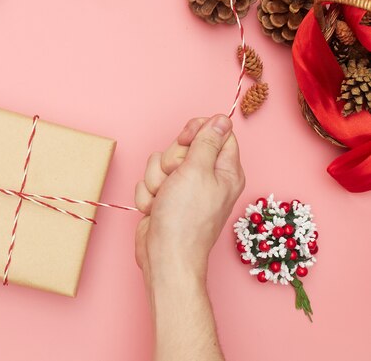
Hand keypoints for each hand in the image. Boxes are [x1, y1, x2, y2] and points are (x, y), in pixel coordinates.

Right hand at [134, 115, 244, 289]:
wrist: (164, 255)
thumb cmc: (185, 219)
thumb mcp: (197, 171)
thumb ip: (207, 141)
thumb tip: (222, 118)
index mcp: (225, 170)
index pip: (216, 131)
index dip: (197, 130)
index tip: (185, 140)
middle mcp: (207, 178)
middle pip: (183, 146)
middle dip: (170, 161)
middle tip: (175, 179)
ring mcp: (184, 189)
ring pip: (160, 163)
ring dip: (156, 180)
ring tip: (164, 199)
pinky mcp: (165, 199)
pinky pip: (149, 182)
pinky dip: (148, 195)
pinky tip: (155, 210)